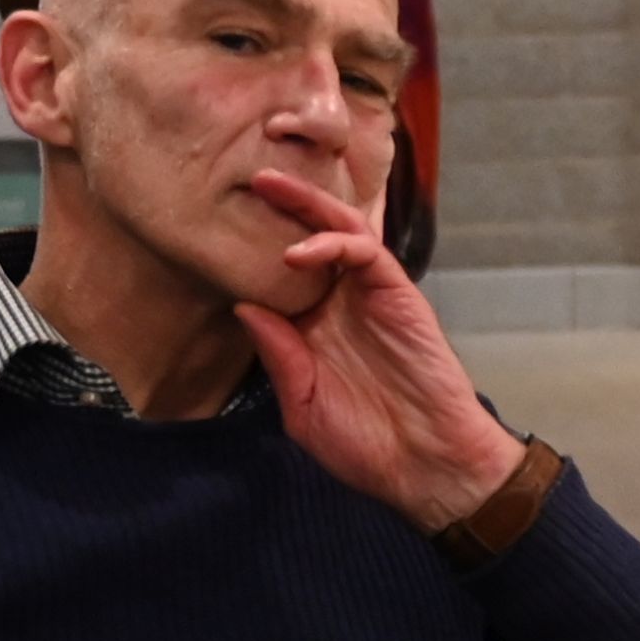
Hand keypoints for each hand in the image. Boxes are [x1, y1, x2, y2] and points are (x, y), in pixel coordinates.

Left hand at [225, 165, 531, 529]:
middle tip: (248, 176)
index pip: (280, 275)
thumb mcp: (303, 408)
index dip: (253, 249)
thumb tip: (244, 306)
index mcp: (314, 331)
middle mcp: (341, 305)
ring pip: (341, 232)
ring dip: (307, 205)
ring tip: (270, 185)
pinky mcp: (400, 296)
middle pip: (310, 238)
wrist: (425, 465)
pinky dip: (334, 244)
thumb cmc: (366, 447)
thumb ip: (279, 357)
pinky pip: (369, 254)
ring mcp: (371, 298)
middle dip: (283, 205)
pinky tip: (299, 252)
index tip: (213, 227)